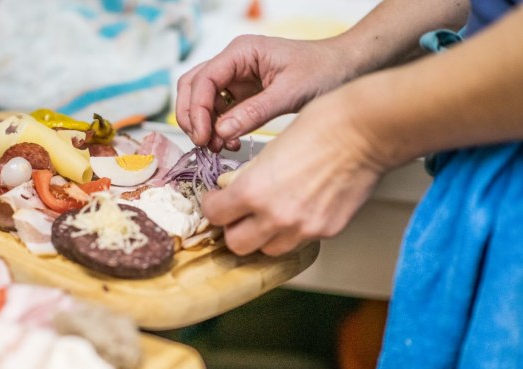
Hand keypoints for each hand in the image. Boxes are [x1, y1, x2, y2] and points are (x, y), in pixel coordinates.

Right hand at [176, 35, 355, 151]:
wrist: (346, 69)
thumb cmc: (324, 70)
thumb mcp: (290, 93)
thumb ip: (254, 112)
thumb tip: (221, 131)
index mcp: (242, 52)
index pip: (203, 79)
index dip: (197, 109)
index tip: (202, 135)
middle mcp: (234, 62)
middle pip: (193, 87)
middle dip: (192, 117)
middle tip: (203, 143)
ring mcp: (236, 78)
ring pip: (202, 101)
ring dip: (204, 125)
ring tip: (219, 146)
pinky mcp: (243, 94)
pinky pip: (219, 112)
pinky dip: (218, 129)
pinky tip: (231, 142)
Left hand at [201, 95, 383, 255]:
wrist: (365, 131)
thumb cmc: (321, 127)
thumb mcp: (268, 149)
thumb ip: (247, 177)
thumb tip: (232, 189)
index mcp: (254, 191)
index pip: (215, 215)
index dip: (213, 205)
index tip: (217, 199)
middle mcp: (277, 217)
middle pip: (237, 244)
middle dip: (234, 228)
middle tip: (237, 213)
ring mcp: (303, 228)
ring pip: (267, 249)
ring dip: (262, 235)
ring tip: (268, 214)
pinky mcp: (327, 231)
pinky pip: (298, 241)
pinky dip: (291, 231)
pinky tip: (296, 209)